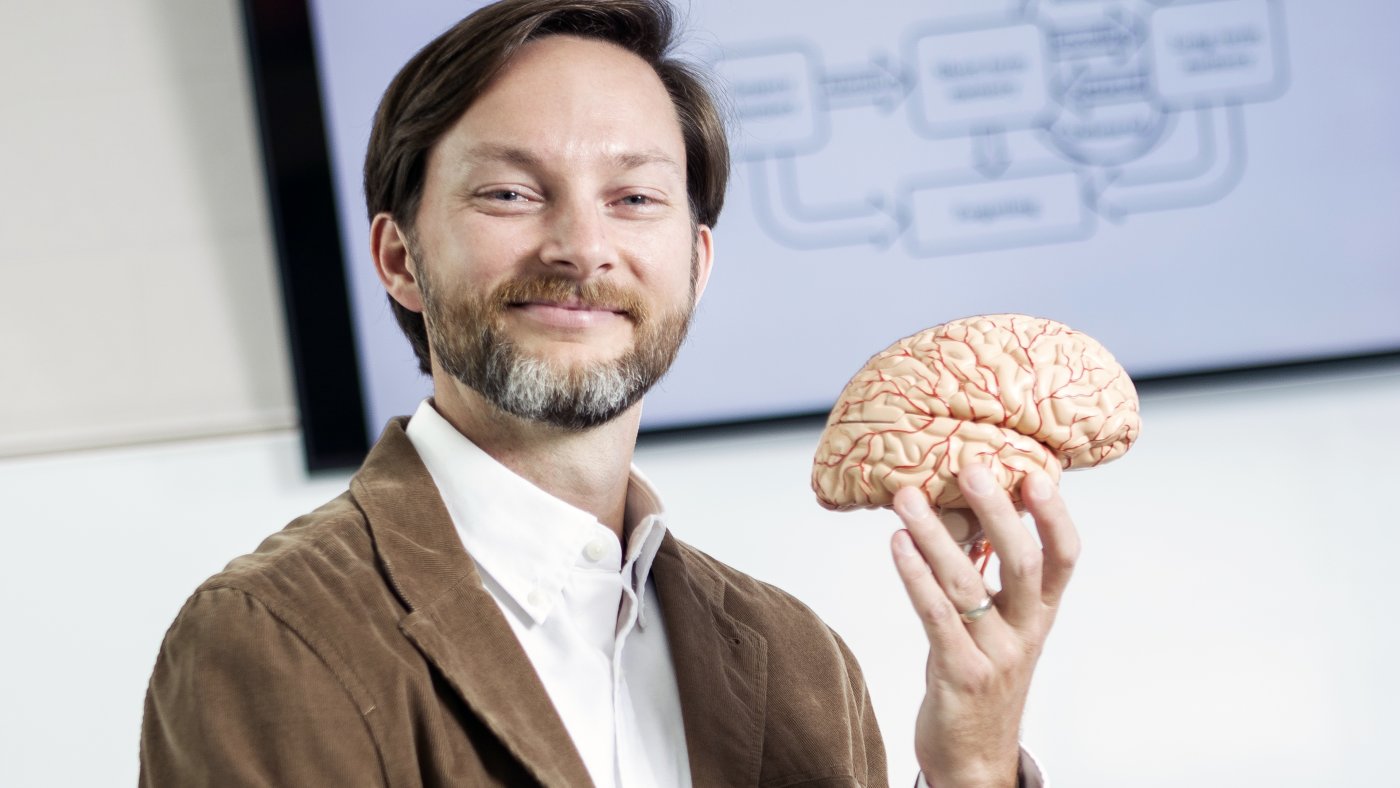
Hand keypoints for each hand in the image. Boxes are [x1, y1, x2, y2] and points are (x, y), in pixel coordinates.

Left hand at [890, 464, 1078, 787]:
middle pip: (1022, 563)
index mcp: (1040, 614)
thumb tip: (961, 506)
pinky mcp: (959, 675)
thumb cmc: (980, 675)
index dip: (1053, 517)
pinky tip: (897, 545)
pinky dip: (915, 576)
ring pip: (967, 585)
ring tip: (908, 498)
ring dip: (935, 535)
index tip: (1035, 474)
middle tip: (971, 467)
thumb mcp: (997, 625)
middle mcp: (1025, 632)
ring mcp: (995, 655)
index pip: (1063, 558)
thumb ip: (988, 574)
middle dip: (997, 512)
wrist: (973, 757)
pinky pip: (936, 617)